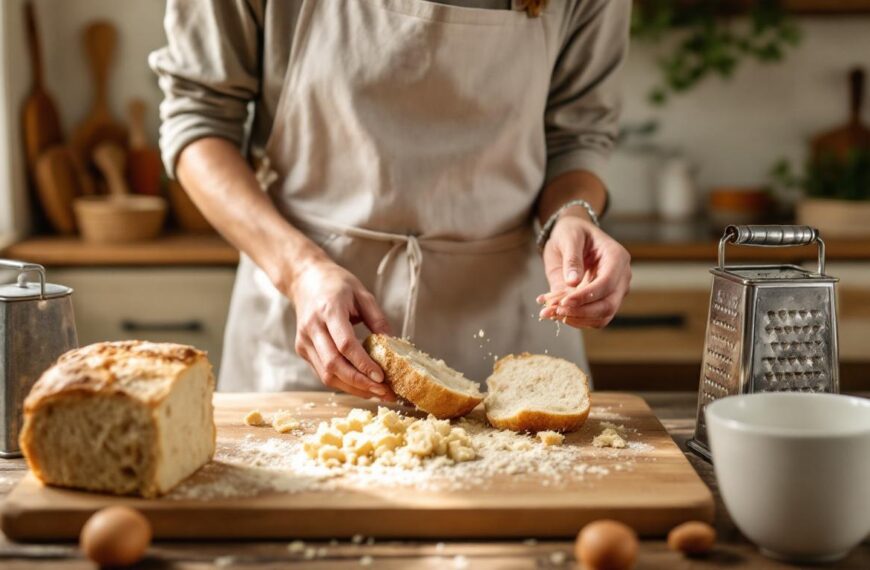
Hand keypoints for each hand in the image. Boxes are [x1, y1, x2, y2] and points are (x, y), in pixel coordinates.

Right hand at [288, 257, 396, 400]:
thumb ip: (378, 319)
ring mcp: (303, 341)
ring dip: (352, 388)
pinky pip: (322, 372)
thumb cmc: (337, 284)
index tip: (382, 377)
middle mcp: (312, 328)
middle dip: (360, 383)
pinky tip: (361, 385)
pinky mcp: (302, 350)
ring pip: (326, 374)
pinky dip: (343, 382)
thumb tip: (393, 345)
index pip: (345, 345)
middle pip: (334, 365)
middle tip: (384, 392)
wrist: (305, 280)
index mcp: (328, 310)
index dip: (363, 364)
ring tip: (377, 393)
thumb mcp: (363, 294)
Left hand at [537, 213, 630, 327]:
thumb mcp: (569, 237)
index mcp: (617, 257)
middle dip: (580, 312)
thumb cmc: (572, 232)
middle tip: (553, 311)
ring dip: (575, 319)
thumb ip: (572, 258)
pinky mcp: (601, 301)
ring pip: (601, 317)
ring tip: (548, 312)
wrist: (571, 236)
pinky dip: (572, 319)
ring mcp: (614, 291)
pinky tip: (552, 311)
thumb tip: (573, 282)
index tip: (562, 302)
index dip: (585, 296)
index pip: (606, 284)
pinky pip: (591, 318)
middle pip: (608, 306)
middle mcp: (621, 277)